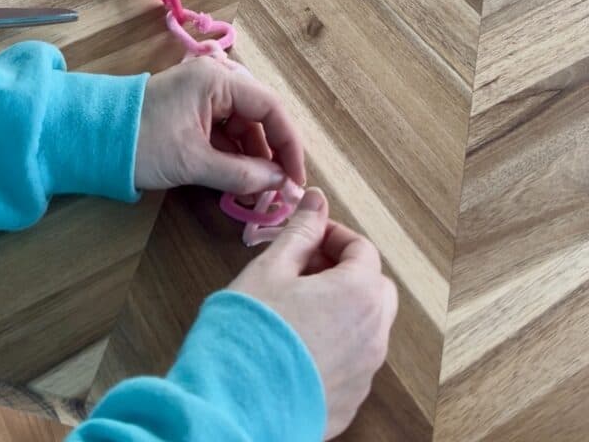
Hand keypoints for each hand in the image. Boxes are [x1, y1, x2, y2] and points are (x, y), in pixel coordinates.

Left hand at [134, 58, 304, 193]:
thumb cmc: (140, 142)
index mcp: (218, 80)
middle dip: (272, 155)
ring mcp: (204, 97)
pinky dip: (235, 158)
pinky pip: (225, 134)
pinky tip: (241, 183)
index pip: (271, 108)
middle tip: (280, 191)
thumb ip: (241, 174)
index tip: (296, 178)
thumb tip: (280, 184)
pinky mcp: (193, 113)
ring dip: (254, 160)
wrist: (89, 139)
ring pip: (244, 129)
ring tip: (260, 194)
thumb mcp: (193, 162)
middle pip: (260, 117)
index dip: (289, 144)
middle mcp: (216, 81)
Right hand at [228, 188, 397, 438]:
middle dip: (344, 271)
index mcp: (360, 293)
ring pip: (365, 327)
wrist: (234, 408)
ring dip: (340, 308)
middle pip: (374, 288)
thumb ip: (300, 232)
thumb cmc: (251, 332)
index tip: (305, 236)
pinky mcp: (349, 403)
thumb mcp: (270, 268)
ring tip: (294, 308)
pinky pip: (352, 362)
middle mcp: (373, 335)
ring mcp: (364, 374)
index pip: (362, 249)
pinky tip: (294, 346)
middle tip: (303, 270)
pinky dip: (334, 345)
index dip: (333, 236)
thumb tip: (316, 200)